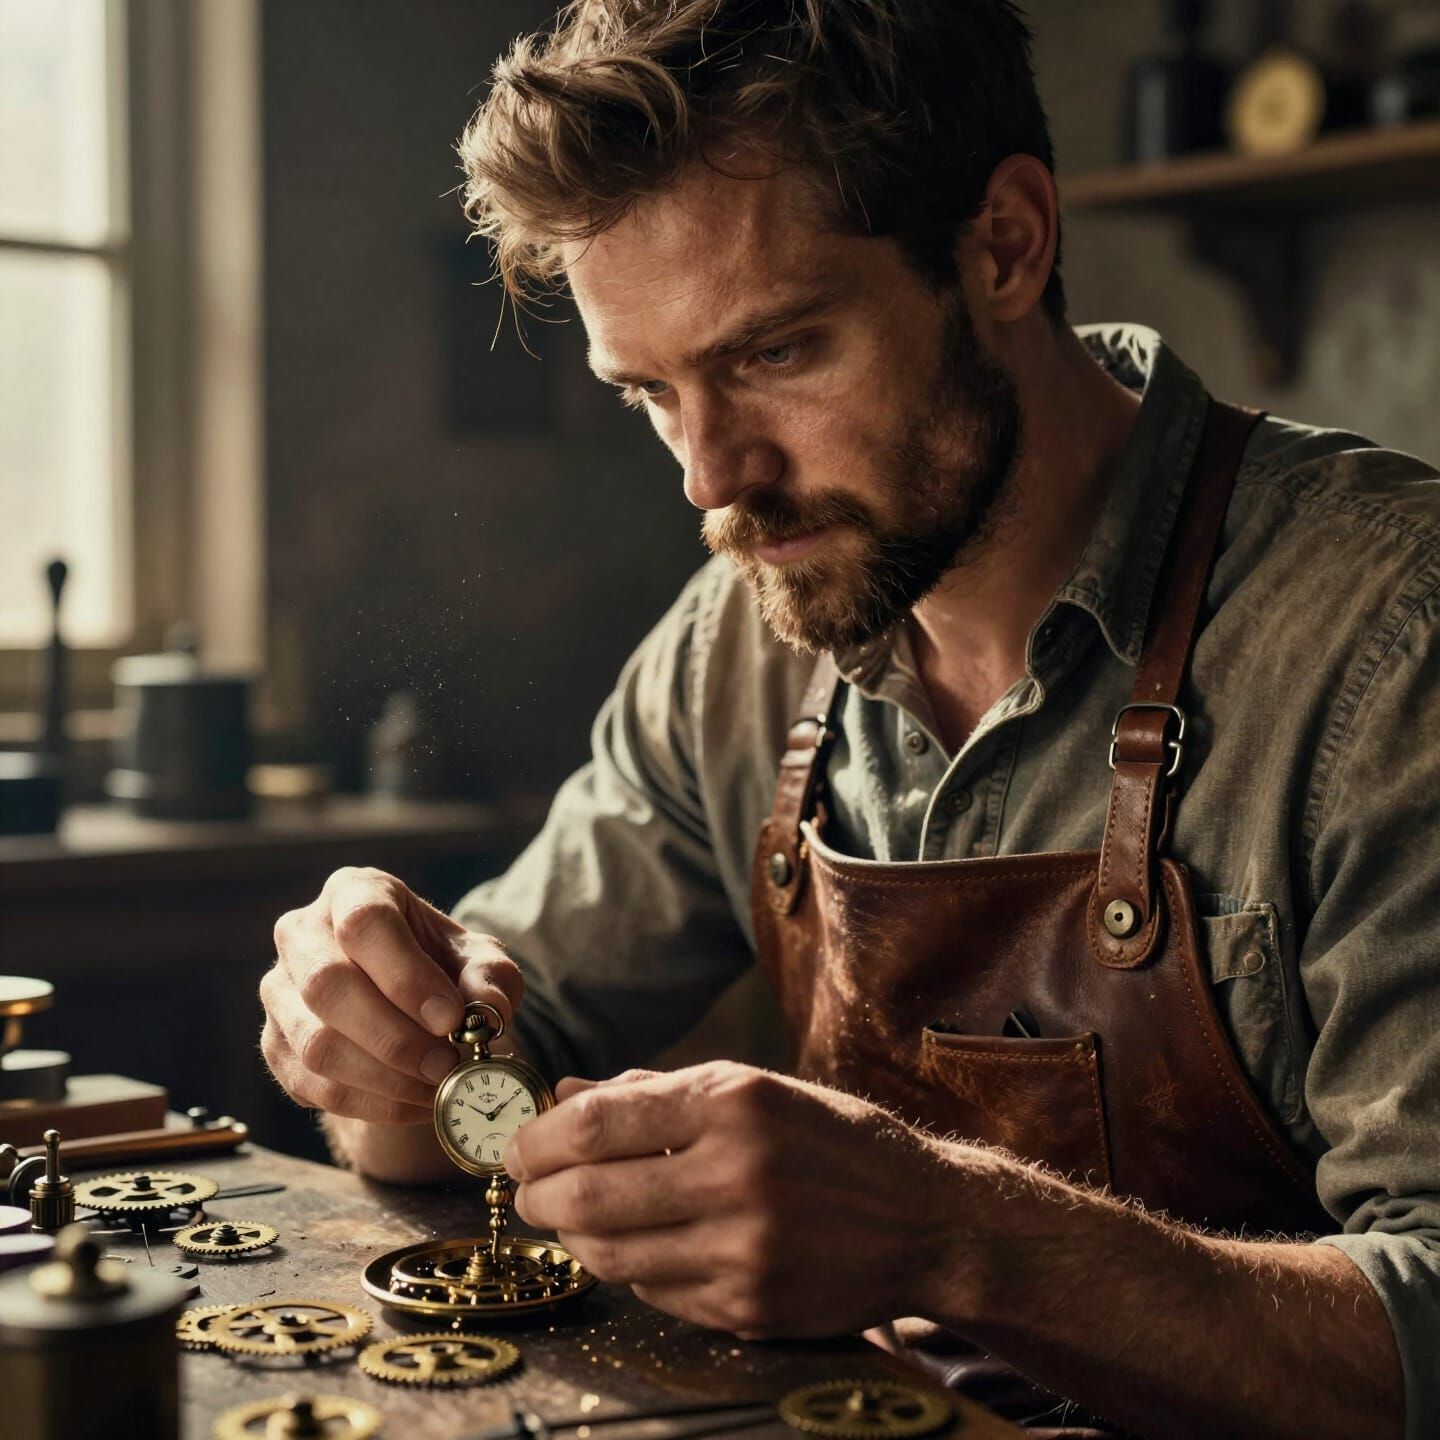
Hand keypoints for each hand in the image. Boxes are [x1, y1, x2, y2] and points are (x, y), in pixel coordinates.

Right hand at [261, 866, 523, 1123]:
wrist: (408, 1004)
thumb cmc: (442, 968)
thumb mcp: (478, 960)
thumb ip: (490, 977)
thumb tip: (489, 1008)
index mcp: (354, 892)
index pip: (364, 924)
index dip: (406, 976)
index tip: (451, 1018)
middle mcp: (302, 933)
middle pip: (327, 984)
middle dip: (394, 1037)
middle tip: (447, 1065)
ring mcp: (279, 990)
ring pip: (314, 1043)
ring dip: (383, 1079)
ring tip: (437, 1088)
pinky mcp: (274, 1043)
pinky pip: (310, 1084)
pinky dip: (368, 1104)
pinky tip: (414, 1103)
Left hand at [505, 1061, 958, 1338]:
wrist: (924, 1219)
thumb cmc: (830, 1139)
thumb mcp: (751, 1089)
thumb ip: (652, 1093)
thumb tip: (562, 1098)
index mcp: (735, 1104)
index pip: (597, 1124)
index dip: (539, 1138)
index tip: (519, 1145)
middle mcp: (737, 1175)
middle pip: (588, 1195)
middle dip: (538, 1194)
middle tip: (528, 1190)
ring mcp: (743, 1250)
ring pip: (610, 1254)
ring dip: (573, 1237)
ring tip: (571, 1218)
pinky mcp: (749, 1308)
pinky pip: (653, 1292)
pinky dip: (628, 1268)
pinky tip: (635, 1245)